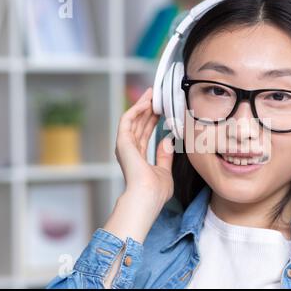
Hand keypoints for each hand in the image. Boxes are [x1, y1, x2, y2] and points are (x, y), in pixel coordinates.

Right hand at [115, 87, 174, 209]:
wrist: (148, 197)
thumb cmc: (156, 191)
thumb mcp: (164, 171)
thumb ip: (164, 156)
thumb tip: (167, 141)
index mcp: (138, 158)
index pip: (145, 133)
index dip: (152, 120)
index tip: (161, 109)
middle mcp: (129, 150)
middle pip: (138, 124)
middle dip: (147, 109)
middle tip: (156, 95)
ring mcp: (125, 146)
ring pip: (133, 119)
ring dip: (142, 105)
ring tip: (152, 94)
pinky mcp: (123, 142)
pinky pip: (128, 120)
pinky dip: (136, 109)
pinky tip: (146, 101)